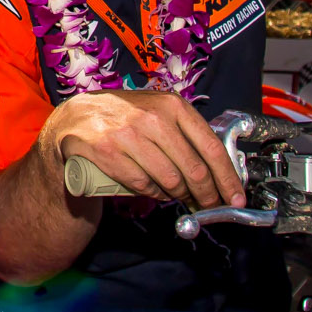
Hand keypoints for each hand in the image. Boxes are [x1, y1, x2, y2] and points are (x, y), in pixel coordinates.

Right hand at [40, 90, 246, 207]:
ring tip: (178, 196)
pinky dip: (153, 193)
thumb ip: (186, 135)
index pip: (211, 147)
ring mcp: (128, 133)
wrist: (75, 118)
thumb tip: (220, 169)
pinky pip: (142, 184)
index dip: (227, 177)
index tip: (235, 197)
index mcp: (172, 105)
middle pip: (193, 169)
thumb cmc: (123, 118)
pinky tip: (155, 191)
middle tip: (209, 206)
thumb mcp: (157, 114)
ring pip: (170, 180)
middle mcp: (152, 116)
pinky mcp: (107, 151)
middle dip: (206, 195)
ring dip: (179, 195)